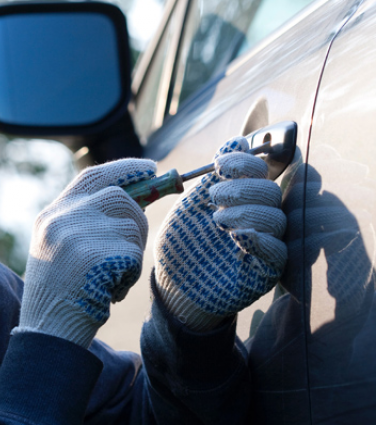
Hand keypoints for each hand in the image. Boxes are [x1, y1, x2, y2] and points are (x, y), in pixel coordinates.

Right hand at [16, 158, 156, 347]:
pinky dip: (131, 275)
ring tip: (113, 277)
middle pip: (119, 197)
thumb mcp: (61, 249)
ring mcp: (78, 234)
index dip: (124, 169)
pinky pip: (134, 254)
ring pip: (131, 225)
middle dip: (137, 217)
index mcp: (51, 216)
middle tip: (136, 242)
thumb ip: (86, 222)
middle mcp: (62, 219)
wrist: (48, 332)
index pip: (92, 177)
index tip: (149, 168)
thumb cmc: (60, 295)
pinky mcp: (97, 255)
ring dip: (133, 252)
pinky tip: (111, 291)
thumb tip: (135, 200)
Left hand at [154, 137, 286, 330]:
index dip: (246, 161)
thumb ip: (212, 177)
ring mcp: (265, 242)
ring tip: (218, 221)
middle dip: (242, 188)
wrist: (173, 284)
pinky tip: (238, 236)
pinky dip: (259, 239)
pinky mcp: (267, 269)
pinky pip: (279, 250)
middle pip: (271, 190)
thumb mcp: (190, 205)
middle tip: (215, 199)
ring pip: (276, 217)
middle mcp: (257, 215)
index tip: (221, 165)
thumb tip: (237, 142)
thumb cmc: (181, 243)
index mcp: (240, 196)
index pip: (260, 169)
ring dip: (246, 212)